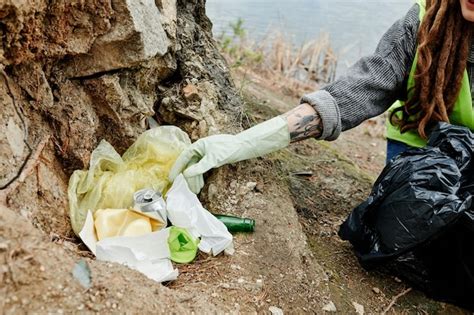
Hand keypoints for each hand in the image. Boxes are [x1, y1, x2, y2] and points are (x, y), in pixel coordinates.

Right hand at [169, 116, 289, 192]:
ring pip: (197, 168)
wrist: (243, 146)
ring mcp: (206, 154)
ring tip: (196, 191)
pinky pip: (203, 168)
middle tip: (187, 190)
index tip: (171, 178)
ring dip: (195, 179)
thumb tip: (186, 174)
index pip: (183, 158)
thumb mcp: (213, 160)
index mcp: (198, 146)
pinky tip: (201, 185)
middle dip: (189, 178)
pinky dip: (201, 176)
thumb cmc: (228, 149)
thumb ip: (199, 168)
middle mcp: (200, 149)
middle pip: (190, 165)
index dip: (176, 168)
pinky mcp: (212, 158)